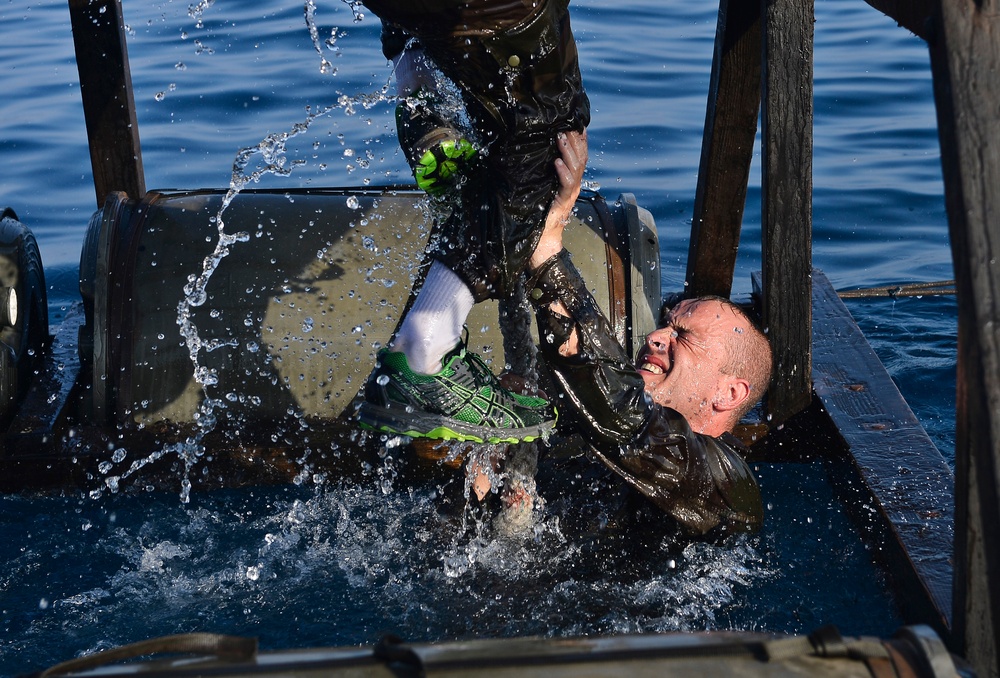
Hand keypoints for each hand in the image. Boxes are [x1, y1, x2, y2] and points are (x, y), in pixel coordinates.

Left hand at [530, 129, 588, 268]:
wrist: (544, 236)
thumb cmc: (541, 211)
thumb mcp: (544, 185)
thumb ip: (547, 171)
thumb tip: (538, 151)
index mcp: (572, 178)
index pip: (580, 155)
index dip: (580, 139)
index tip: (575, 123)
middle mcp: (575, 183)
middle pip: (581, 157)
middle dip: (574, 140)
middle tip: (565, 124)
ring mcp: (571, 192)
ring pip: (576, 168)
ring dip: (568, 151)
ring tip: (560, 137)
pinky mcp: (564, 201)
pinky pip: (567, 184)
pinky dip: (563, 172)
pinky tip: (557, 162)